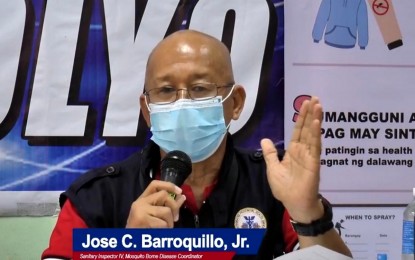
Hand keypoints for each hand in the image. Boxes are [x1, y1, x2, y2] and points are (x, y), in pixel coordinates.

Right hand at [126, 180, 185, 227]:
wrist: (131, 244)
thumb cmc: (144, 230)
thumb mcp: (156, 214)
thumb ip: (168, 205)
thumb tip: (181, 197)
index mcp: (142, 200)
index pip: (155, 184)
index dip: (169, 185)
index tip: (179, 191)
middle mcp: (140, 202)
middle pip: (164, 195)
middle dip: (174, 207)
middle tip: (176, 218)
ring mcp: (140, 210)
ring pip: (166, 211)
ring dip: (170, 222)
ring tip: (164, 228)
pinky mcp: (142, 219)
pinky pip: (163, 223)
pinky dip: (165, 229)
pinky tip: (159, 233)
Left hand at [261, 96, 322, 222]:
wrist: (293, 203)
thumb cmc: (284, 188)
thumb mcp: (273, 168)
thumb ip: (270, 154)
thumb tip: (265, 140)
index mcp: (293, 151)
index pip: (298, 130)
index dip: (300, 117)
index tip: (305, 104)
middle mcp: (303, 150)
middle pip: (306, 128)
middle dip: (309, 113)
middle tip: (314, 98)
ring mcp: (310, 155)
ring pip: (312, 134)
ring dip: (315, 119)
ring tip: (318, 105)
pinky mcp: (314, 162)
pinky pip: (315, 146)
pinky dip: (316, 134)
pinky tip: (317, 123)